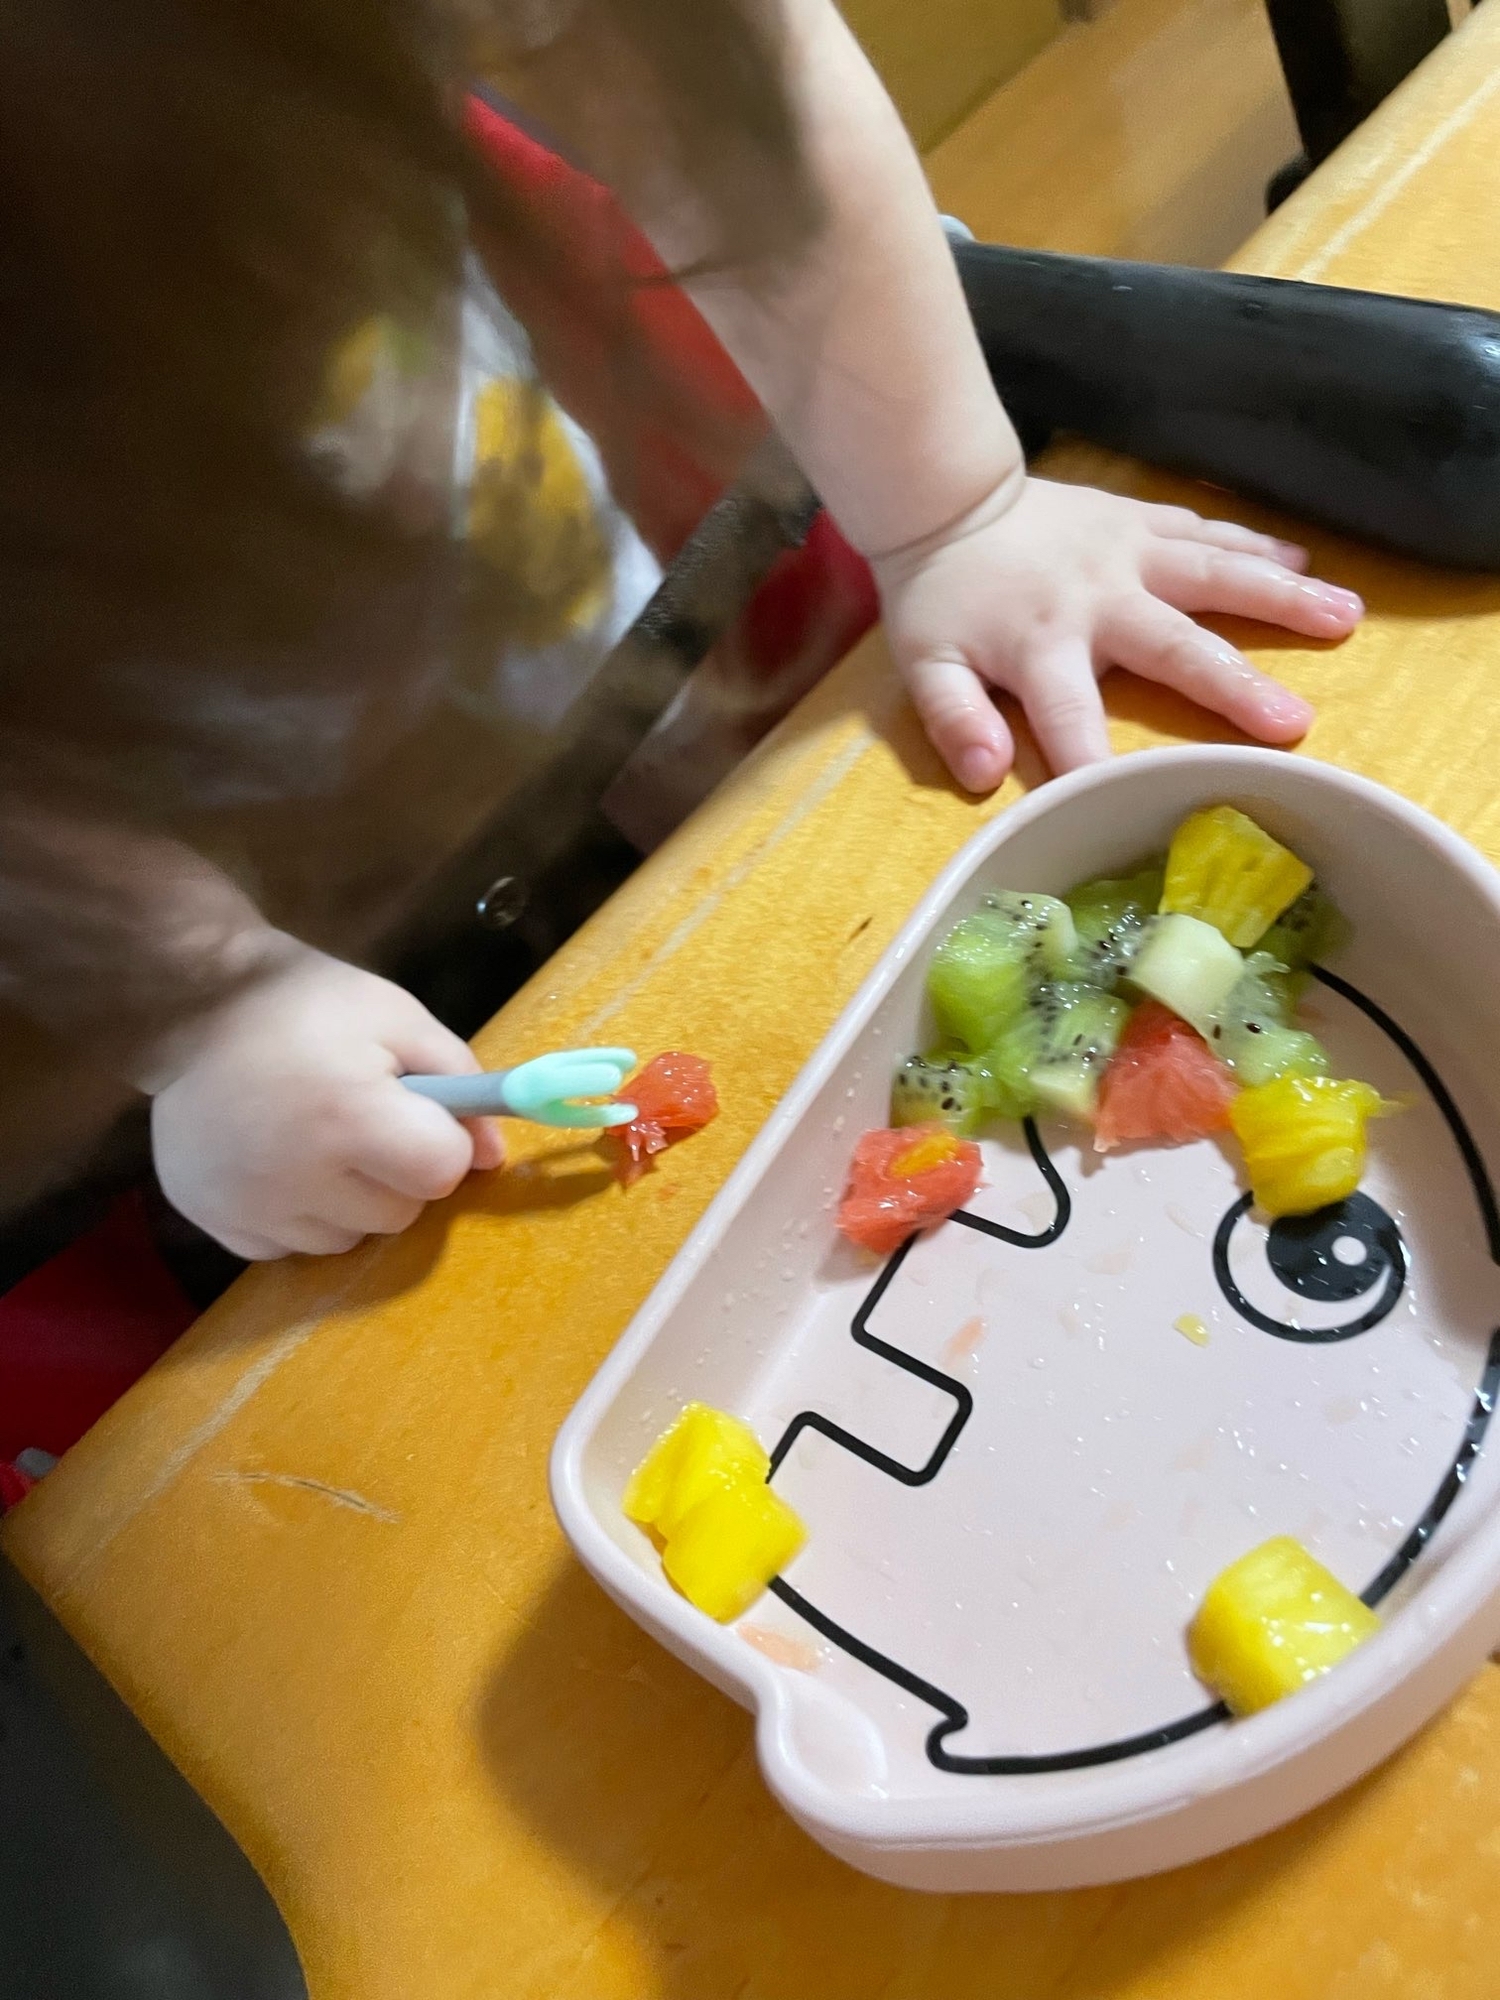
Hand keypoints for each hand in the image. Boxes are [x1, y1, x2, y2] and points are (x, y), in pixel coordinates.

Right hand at [144, 938, 502, 1259]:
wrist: (187, 1004)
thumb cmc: (303, 1001)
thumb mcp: (396, 1015)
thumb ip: (459, 1078)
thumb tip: (490, 1156)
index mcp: (350, 1117)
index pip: (439, 1173)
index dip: (440, 1142)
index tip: (416, 1111)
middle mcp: (299, 1178)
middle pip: (398, 1213)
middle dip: (397, 1172)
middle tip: (361, 1119)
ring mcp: (252, 1208)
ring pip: (347, 1237)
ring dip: (349, 1200)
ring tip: (314, 1138)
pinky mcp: (217, 1224)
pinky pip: (290, 1246)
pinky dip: (297, 1215)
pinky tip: (277, 1162)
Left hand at [872, 476, 1362, 791]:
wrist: (946, 501)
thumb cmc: (942, 599)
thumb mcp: (926, 667)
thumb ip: (954, 720)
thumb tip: (985, 774)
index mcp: (1042, 646)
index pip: (1070, 720)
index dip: (1097, 765)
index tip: (1142, 806)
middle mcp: (1100, 598)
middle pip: (1174, 648)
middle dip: (1233, 688)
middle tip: (1293, 724)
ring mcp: (1130, 553)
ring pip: (1215, 576)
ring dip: (1282, 598)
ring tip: (1346, 619)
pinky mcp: (1142, 521)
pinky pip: (1206, 532)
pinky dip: (1256, 547)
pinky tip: (1306, 564)